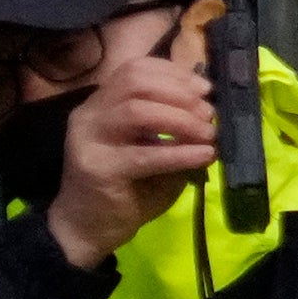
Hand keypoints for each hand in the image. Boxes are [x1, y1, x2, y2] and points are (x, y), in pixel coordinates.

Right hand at [50, 15, 224, 269]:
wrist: (87, 229)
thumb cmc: (126, 190)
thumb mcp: (152, 151)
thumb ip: (172, 130)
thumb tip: (210, 113)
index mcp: (102, 104)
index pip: (135, 69)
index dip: (174, 73)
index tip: (204, 88)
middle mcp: (90, 114)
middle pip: (135, 82)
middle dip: (179, 93)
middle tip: (209, 113)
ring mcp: (89, 139)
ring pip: (136, 111)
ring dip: (181, 119)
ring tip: (208, 134)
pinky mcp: (97, 168)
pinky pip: (143, 155)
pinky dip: (179, 153)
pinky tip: (204, 156)